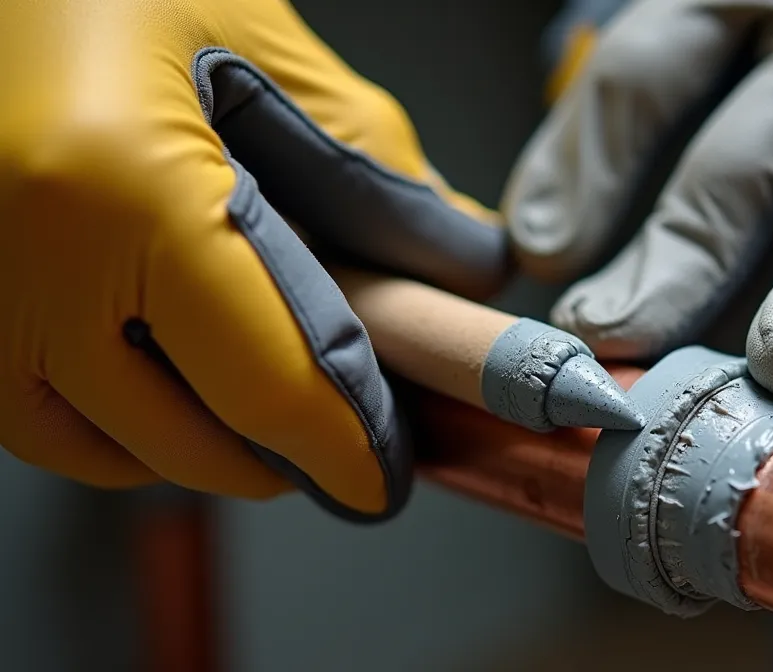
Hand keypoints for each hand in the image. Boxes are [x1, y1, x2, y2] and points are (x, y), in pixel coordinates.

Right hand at [0, 0, 506, 521]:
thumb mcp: (255, 44)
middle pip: (188, 440)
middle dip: (284, 458)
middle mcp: (26, 262)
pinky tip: (168, 386)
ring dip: (201, 450)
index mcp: (125, 192)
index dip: (346, 447)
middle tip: (344, 445)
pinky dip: (114, 426)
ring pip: (104, 450)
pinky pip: (33, 417)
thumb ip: (368, 163)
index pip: (270, 382)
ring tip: (266, 417)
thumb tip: (458, 258)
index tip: (382, 477)